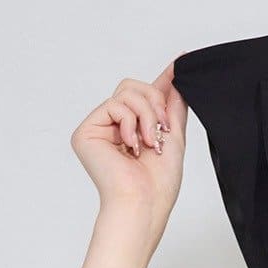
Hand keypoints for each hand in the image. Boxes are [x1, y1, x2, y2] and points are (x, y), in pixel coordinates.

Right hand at [71, 66, 186, 227]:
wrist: (143, 205)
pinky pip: (114, 105)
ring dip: (145, 115)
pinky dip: (130, 122)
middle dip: (154, 104)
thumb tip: (176, 77)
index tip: (181, 63)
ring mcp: (98, 128)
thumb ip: (173, 107)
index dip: (162, 82)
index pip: (144, 97)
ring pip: (125, 92)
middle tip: (162, 130)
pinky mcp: (86, 131)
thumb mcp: (174, 138)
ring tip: (149, 143)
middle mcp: (113, 128)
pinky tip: (132, 145)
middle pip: (133, 87)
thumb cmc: (158, 185)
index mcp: (133, 131)